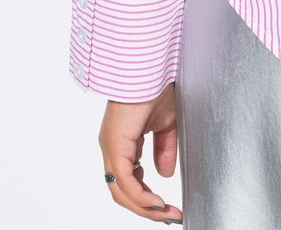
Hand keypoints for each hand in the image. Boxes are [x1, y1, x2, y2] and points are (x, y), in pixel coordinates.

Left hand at [98, 82, 183, 221]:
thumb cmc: (157, 85)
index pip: (129, 181)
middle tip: (169, 216)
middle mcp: (112, 148)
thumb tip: (163, 175)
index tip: (168, 207)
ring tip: (165, 213)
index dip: (147, 198)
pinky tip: (155, 202)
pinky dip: (139, 196)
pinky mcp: (115, 144)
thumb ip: (164, 149)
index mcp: (122, 142)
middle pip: (122, 192)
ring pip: (120, 191)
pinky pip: (123, 180)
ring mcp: (110, 147)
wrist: (151, 65)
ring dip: (144, 207)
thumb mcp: (166, 123)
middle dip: (147, 209)